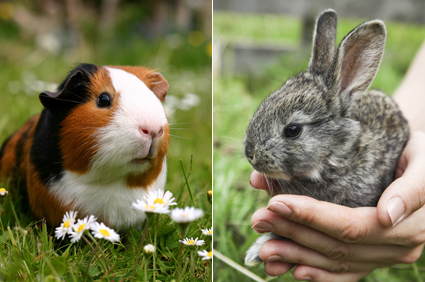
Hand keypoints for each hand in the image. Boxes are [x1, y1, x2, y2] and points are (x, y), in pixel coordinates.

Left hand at [249, 131, 424, 281]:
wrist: (423, 164)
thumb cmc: (420, 153)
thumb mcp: (423, 159)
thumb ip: (412, 188)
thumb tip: (386, 215)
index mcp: (407, 223)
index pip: (350, 226)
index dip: (312, 217)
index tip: (276, 202)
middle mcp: (396, 246)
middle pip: (336, 246)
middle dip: (293, 234)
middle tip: (258, 221)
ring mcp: (384, 256)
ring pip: (335, 263)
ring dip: (296, 256)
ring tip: (262, 248)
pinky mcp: (374, 259)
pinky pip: (345, 274)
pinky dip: (316, 274)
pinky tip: (290, 269)